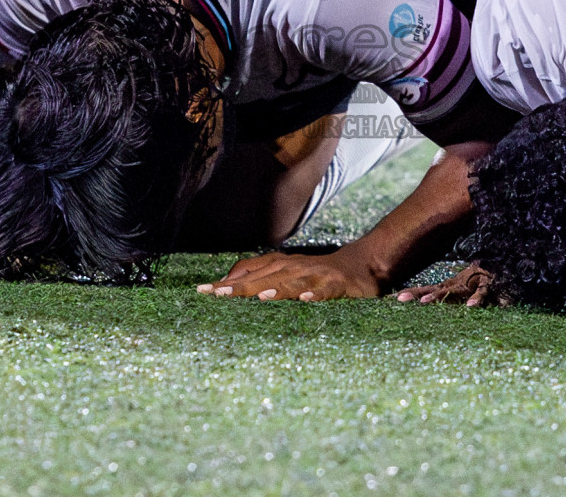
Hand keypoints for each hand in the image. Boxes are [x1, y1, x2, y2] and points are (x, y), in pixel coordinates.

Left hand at [196, 249, 381, 300]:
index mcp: (280, 265)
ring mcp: (316, 275)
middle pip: (264, 277)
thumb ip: (260, 275)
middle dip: (241, 287)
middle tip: (218, 295)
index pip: (248, 270)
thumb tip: (226, 283)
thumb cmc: (318, 272)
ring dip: (276, 289)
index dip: (227, 280)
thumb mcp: (287, 271)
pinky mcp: (337, 285)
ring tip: (259, 299)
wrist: (363, 264)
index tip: (202, 291)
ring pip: (292, 282)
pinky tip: (306, 300)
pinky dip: (316, 294)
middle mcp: (294, 268)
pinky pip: (325, 290)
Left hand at [395, 262, 498, 306]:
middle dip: (414, 295)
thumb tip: (425, 306)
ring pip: (451, 291)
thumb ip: (446, 299)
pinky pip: (480, 294)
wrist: (498, 265)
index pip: (423, 291)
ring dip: (438, 297)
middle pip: (430, 290)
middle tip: (398, 300)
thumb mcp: (460, 292)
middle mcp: (454, 285)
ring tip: (424, 303)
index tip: (388, 300)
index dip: (407, 295)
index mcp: (446, 287)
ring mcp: (468, 285)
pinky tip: (470, 307)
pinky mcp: (484, 286)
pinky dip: (476, 300)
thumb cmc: (477, 283)